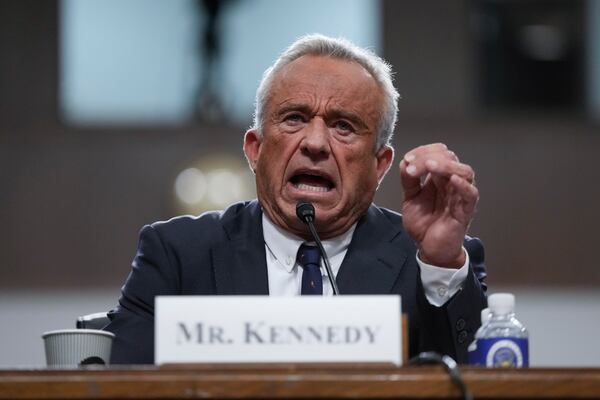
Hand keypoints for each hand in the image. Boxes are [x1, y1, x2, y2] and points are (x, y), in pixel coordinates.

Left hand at [399, 143, 477, 267]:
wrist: (428, 248)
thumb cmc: (423, 223)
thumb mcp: (410, 198)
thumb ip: (409, 180)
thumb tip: (406, 161)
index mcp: (439, 178)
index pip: (437, 154)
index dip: (423, 152)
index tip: (408, 158)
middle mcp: (451, 183)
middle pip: (450, 158)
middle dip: (430, 157)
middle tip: (413, 163)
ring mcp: (460, 195)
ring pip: (464, 171)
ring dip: (446, 165)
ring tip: (430, 166)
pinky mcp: (466, 210)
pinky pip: (471, 194)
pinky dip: (463, 185)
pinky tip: (451, 180)